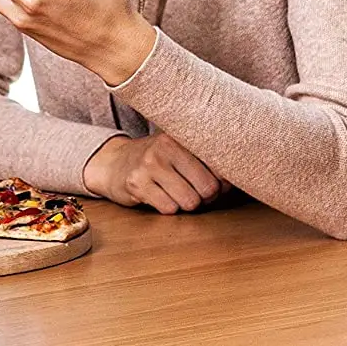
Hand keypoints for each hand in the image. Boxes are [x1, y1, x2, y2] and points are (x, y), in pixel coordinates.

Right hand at [84, 132, 227, 213]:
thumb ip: (206, 161)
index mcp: (181, 136)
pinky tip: (159, 196)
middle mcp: (165, 147)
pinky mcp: (136, 184)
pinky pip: (169, 209)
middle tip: (193, 191)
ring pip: (190, 202)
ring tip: (174, 193)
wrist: (113, 163)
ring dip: (185, 204)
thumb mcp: (179, 151)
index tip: (214, 183)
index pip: (218, 165)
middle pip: (208, 188)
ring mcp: (148, 165)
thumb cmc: (156, 161)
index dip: (221, 182)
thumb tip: (232, 182)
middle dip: (204, 197)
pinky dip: (168, 208)